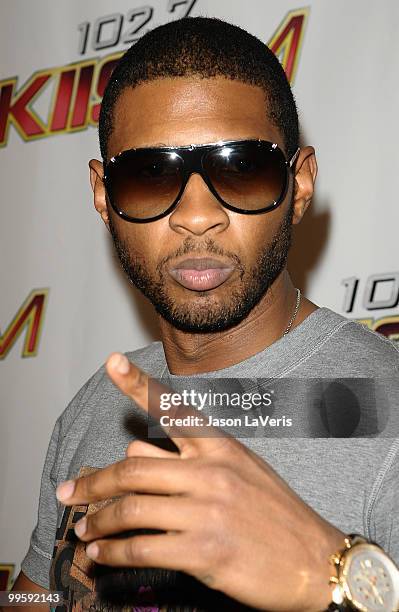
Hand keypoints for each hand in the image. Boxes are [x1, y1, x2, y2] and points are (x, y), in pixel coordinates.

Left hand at [56, 352, 343, 611]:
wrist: (315, 559)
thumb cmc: (275, 512)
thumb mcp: (240, 471)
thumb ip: (187, 458)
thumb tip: (136, 448)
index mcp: (220, 447)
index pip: (173, 409)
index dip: (138, 384)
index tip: (111, 362)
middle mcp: (211, 472)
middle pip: (134, 467)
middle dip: (93, 482)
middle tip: (67, 490)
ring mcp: (207, 512)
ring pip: (132, 508)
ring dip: (98, 520)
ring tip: (82, 528)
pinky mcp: (204, 553)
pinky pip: (143, 548)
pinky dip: (114, 552)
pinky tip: (102, 554)